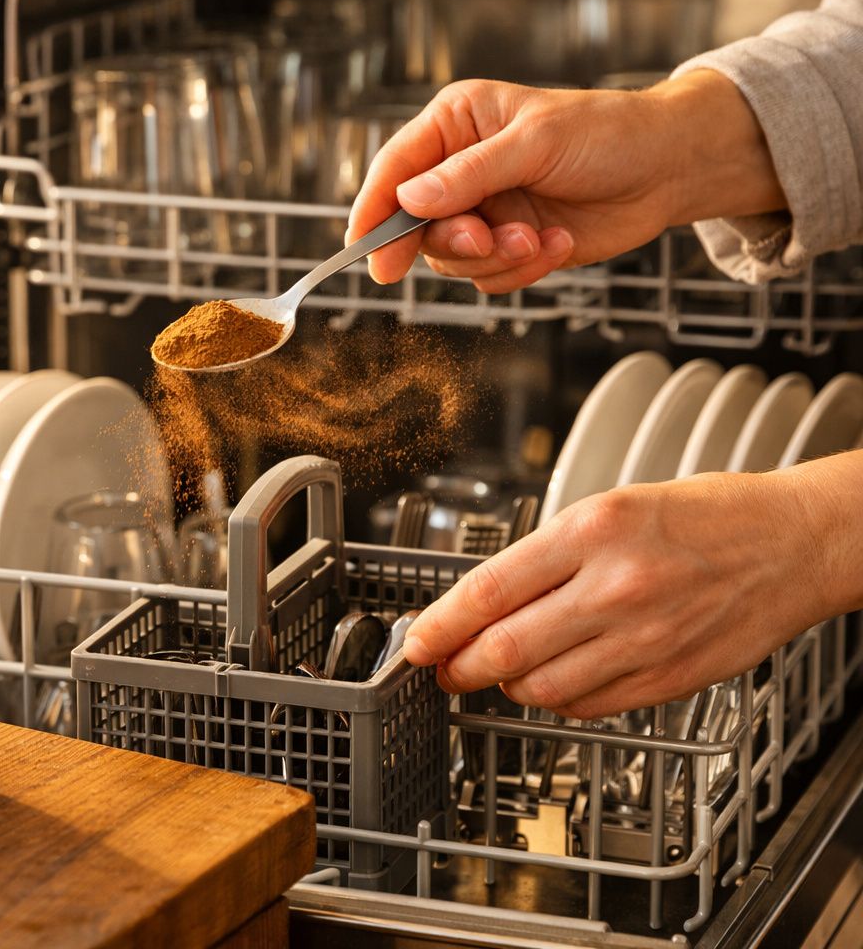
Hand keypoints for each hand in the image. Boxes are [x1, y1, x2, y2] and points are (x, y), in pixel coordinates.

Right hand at [345, 72, 785, 291]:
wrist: (669, 169)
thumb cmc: (609, 133)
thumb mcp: (536, 143)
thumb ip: (469, 173)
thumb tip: (409, 198)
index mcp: (454, 124)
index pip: (394, 169)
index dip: (375, 212)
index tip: (370, 252)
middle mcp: (459, 169)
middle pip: (415, 225)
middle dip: (453, 240)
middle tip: (487, 239)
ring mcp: (483, 210)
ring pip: (451, 259)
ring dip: (495, 258)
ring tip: (538, 237)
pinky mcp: (508, 244)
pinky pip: (489, 277)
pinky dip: (522, 269)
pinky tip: (557, 243)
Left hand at [401, 466, 847, 718]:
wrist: (795, 542)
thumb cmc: (707, 515)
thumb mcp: (612, 507)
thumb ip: (548, 554)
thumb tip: (486, 598)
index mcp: (591, 530)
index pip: (489, 589)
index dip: (440, 625)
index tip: (418, 641)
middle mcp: (614, 586)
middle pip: (505, 649)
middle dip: (460, 667)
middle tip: (444, 668)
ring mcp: (643, 637)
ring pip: (540, 688)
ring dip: (506, 687)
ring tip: (499, 672)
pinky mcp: (668, 676)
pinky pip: (588, 705)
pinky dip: (556, 700)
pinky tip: (552, 682)